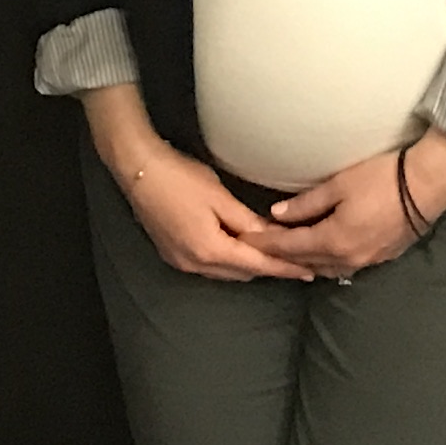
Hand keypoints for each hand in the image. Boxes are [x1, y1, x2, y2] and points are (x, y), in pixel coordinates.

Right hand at [85, 88, 317, 281]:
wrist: (137, 171)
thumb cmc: (180, 178)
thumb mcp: (219, 197)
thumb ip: (247, 222)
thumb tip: (273, 237)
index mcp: (210, 250)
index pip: (256, 265)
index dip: (283, 268)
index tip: (307, 271)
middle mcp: (195, 264)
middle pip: (242, 273)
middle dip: (268, 267)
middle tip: (294, 257)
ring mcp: (181, 262)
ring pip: (225, 272)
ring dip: (247, 264)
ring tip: (272, 253)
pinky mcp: (173, 254)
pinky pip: (209, 265)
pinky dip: (228, 260)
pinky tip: (238, 246)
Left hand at [270, 131, 445, 278]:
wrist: (427, 185)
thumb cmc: (382, 178)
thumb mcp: (339, 185)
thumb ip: (306, 203)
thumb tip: (277, 215)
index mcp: (333, 240)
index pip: (289, 247)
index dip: (266, 244)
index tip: (246, 241)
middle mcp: (347, 258)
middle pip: (306, 262)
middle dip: (282, 256)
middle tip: (261, 248)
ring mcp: (366, 261)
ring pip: (326, 269)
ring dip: (306, 262)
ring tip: (288, 254)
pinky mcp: (381, 257)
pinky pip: (345, 267)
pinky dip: (328, 262)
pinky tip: (323, 254)